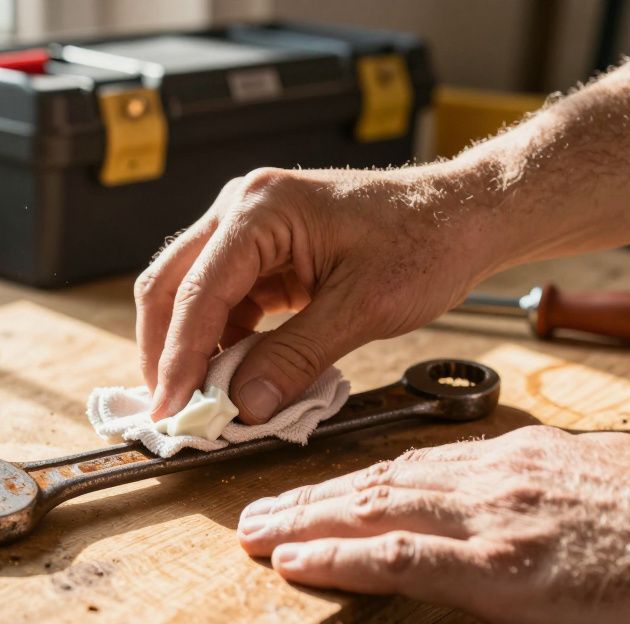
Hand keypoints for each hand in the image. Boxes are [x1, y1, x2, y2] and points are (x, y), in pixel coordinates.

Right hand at [134, 164, 495, 423]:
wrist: (462, 216)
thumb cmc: (425, 244)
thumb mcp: (362, 309)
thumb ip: (296, 358)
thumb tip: (244, 407)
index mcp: (261, 209)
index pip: (197, 292)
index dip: (178, 358)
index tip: (172, 410)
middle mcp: (241, 207)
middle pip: (170, 284)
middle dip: (166, 351)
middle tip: (171, 410)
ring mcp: (247, 226)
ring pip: (190, 294)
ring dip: (191, 349)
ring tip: (202, 401)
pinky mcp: (262, 250)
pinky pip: (223, 299)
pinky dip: (222, 341)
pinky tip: (231, 377)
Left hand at [236, 426, 629, 623]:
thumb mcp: (607, 480)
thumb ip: (549, 484)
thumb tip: (519, 495)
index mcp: (518, 459)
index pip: (414, 465)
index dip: (355, 481)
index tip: (318, 492)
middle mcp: (492, 478)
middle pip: (376, 481)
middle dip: (309, 499)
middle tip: (256, 512)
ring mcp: (489, 521)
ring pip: (371, 511)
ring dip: (303, 524)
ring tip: (254, 536)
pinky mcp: (498, 570)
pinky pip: (397, 561)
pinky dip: (338, 560)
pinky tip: (296, 565)